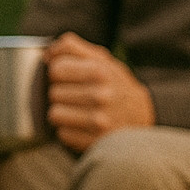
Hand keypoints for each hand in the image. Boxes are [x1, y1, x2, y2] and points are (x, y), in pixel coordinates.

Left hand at [43, 32, 154, 151]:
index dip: (60, 72)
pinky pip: (62, 133)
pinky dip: (69, 130)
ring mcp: (97, 120)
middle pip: (54, 92)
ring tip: (79, 111)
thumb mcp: (103, 61)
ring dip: (63, 113)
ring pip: (54, 114)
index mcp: (101, 71)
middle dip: (62, 93)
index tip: (71, 77)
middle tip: (79, 96)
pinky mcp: (93, 141)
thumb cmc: (116, 86)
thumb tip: (47, 53)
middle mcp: (100, 96)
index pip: (56, 69)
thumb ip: (73, 48)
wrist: (143, 117)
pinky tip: (83, 125)